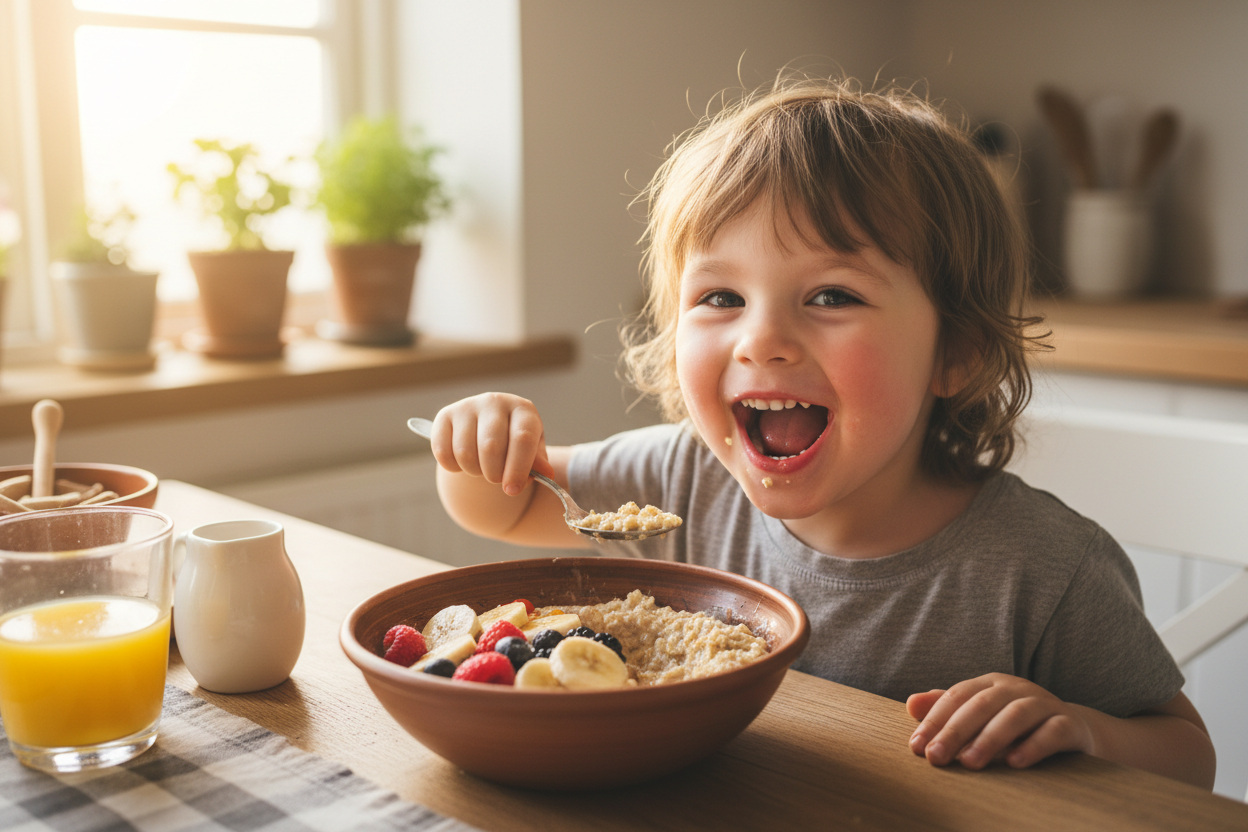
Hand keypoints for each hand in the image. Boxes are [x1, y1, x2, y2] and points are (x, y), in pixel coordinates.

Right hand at [431, 393, 551, 496]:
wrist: (487, 429)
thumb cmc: (514, 443)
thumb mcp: (531, 452)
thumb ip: (537, 463)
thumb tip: (546, 474)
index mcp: (523, 410)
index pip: (522, 438)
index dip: (518, 468)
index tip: (512, 490)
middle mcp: (495, 402)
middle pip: (491, 447)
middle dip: (493, 474)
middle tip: (496, 479)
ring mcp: (467, 406)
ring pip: (465, 452)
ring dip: (473, 472)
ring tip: (481, 468)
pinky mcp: (444, 416)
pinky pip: (443, 452)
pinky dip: (453, 467)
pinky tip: (463, 463)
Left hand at [905, 673, 1094, 769]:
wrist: (1076, 730)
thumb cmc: (1017, 726)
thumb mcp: (981, 717)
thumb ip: (947, 710)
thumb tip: (910, 704)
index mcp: (990, 685)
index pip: (956, 696)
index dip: (935, 721)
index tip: (917, 747)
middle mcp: (1016, 689)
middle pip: (981, 705)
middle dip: (954, 731)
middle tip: (936, 757)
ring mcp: (1045, 704)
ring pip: (1015, 715)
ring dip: (990, 738)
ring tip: (970, 762)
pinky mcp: (1070, 724)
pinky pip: (1052, 732)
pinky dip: (1033, 746)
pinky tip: (1015, 763)